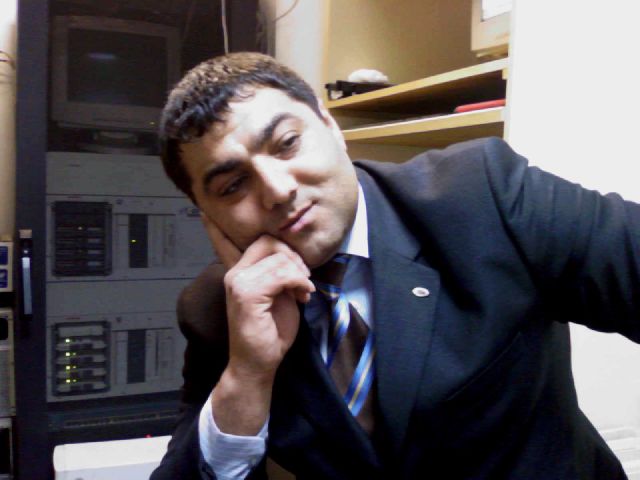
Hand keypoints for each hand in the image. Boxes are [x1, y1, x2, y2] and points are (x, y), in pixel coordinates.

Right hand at [201, 213, 314, 379]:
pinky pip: (283, 273)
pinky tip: (302, 296)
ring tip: (302, 291)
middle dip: (293, 256)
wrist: (258, 363)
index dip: (217, 228)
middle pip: (269, 241)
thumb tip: (289, 256)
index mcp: (237, 272)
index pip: (226, 242)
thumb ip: (275, 273)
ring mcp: (238, 282)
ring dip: (300, 273)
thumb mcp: (276, 295)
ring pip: (279, 257)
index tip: (206, 213)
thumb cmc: (270, 331)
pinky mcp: (247, 293)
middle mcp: (233, 273)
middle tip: (302, 279)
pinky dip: (300, 282)